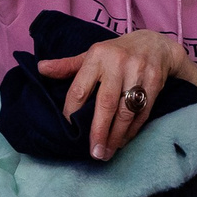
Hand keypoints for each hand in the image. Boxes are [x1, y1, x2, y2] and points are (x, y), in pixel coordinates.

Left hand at [37, 29, 188, 159]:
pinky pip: (142, 112)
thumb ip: (67, 66)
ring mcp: (138, 72)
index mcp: (97, 56)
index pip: (80, 88)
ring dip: (116, 135)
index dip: (72, 111)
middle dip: (99, 130)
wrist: (156, 44)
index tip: (70, 129)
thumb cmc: (117, 52)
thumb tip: (40, 69)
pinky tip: (123, 140)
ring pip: (126, 111)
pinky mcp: (155, 82)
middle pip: (106, 103)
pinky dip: (132, 129)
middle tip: (94, 152)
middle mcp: (117, 63)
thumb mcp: (92, 54)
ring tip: (107, 152)